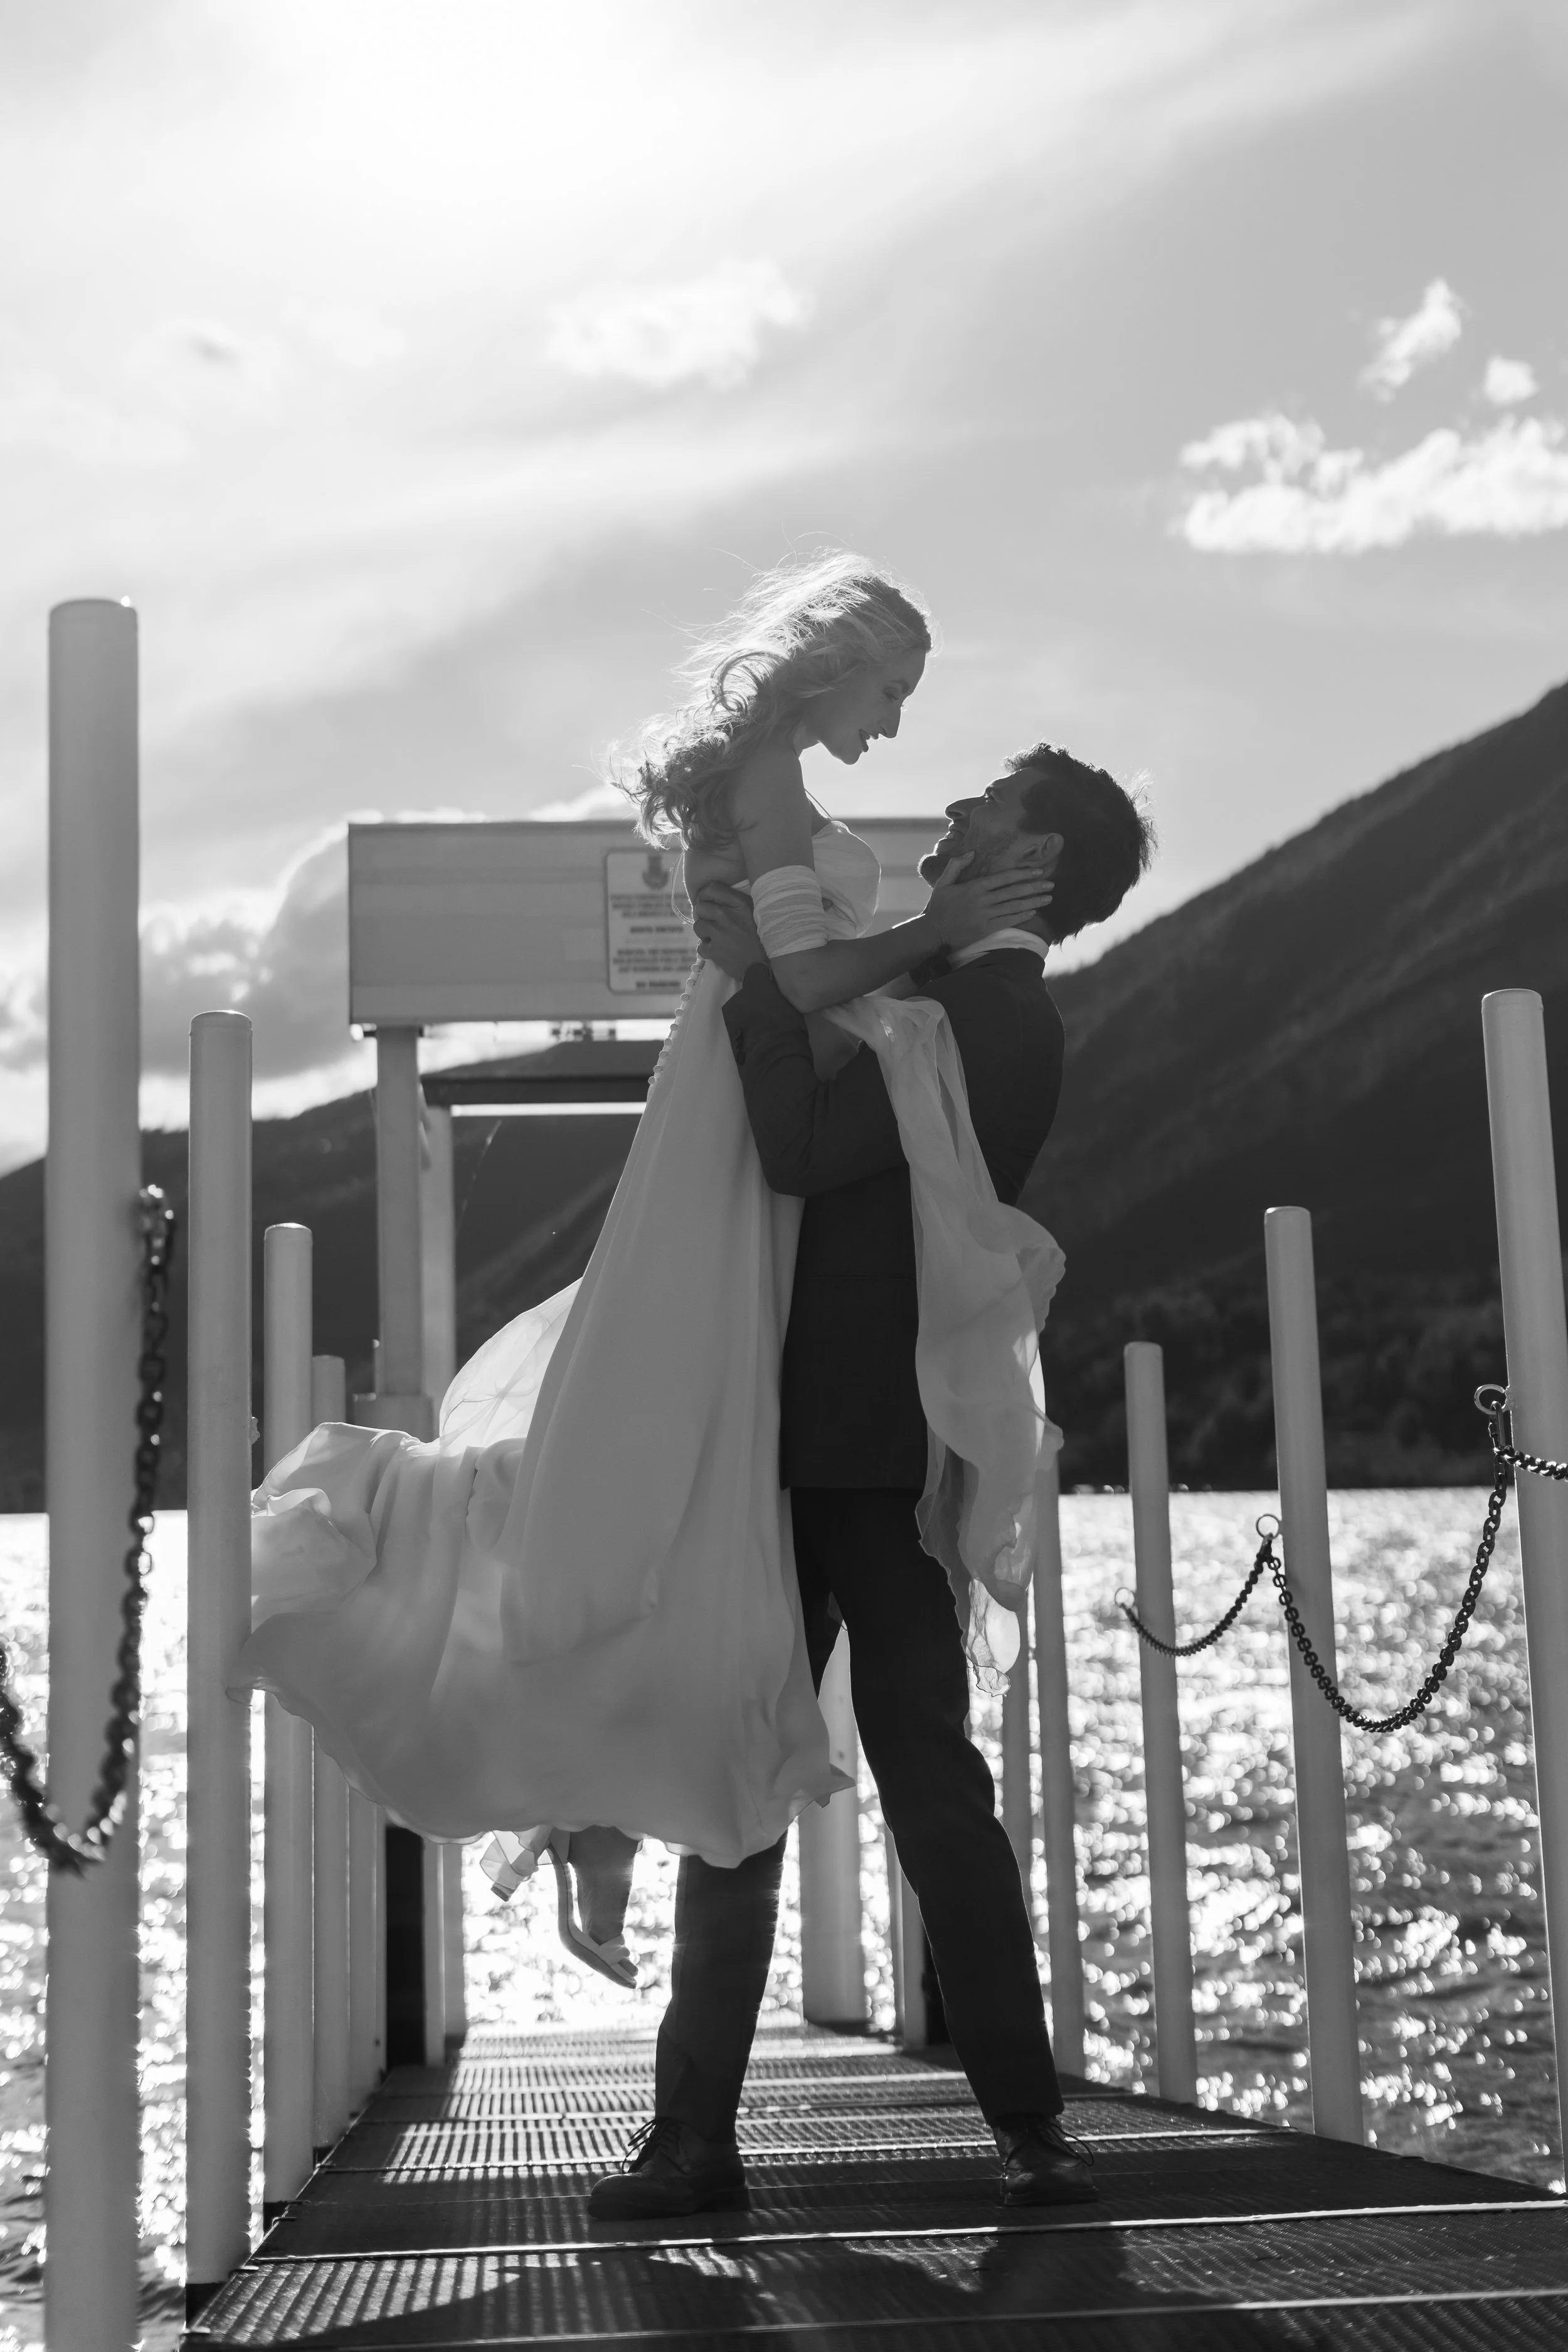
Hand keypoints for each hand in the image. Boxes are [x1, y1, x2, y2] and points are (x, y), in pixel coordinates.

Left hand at [692, 883, 767, 978]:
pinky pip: (700, 946)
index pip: (711, 889)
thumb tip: (713, 898)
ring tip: (715, 938)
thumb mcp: (754, 913)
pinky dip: (706, 950)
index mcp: (740, 904)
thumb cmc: (760, 938)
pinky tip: (717, 951)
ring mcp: (720, 933)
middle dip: (704, 916)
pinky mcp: (715, 950)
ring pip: (698, 926)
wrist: (762, 966)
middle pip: (701, 907)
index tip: (706, 902)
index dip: (704, 895)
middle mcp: (728, 915)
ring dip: (704, 933)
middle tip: (712, 923)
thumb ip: (736, 903)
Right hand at [924, 852, 1055, 949]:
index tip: (1038, 872)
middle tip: (1050, 884)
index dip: (1023, 874)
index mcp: (975, 886)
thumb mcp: (943, 882)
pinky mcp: (986, 929)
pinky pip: (1008, 921)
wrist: (932, 931)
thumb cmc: (938, 906)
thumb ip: (957, 865)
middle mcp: (982, 900)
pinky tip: (1033, 912)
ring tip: (1048, 898)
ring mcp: (985, 915)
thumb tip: (972, 853)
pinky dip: (1021, 916)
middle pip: (1013, 891)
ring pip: (1014, 906)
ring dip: (1033, 902)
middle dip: (1034, 887)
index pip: (1004, 878)